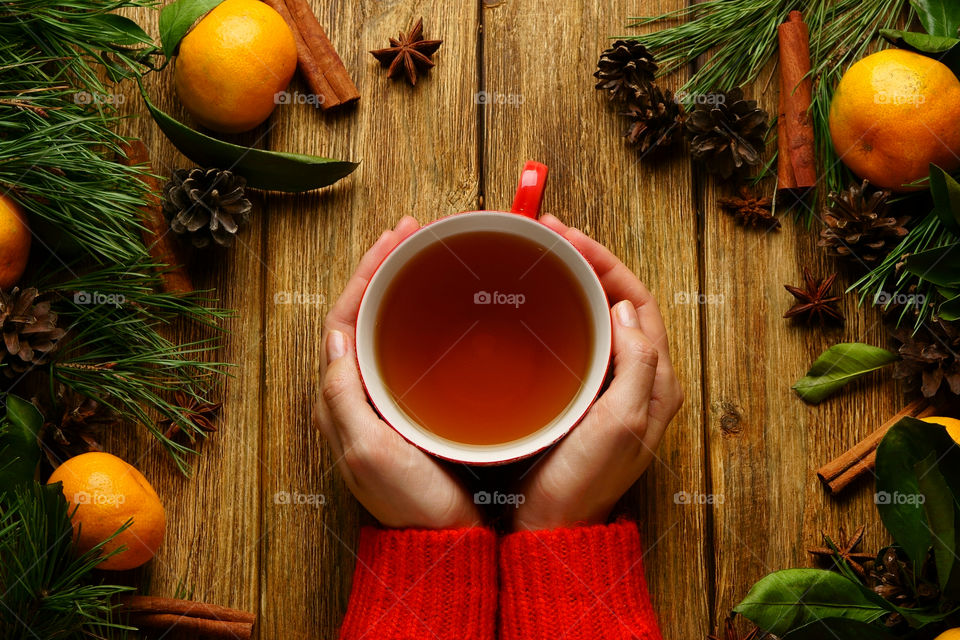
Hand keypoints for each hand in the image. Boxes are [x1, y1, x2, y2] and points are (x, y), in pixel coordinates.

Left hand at [314, 216, 482, 529]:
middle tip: (412, 235)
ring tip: (424, 256)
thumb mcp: (368, 451)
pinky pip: (407, 351)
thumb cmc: (410, 507)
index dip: (364, 274)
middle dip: (382, 270)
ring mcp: (385, 402)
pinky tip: (444, 309)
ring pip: (384, 329)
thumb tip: (335, 337)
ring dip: (399, 289)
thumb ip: (343, 398)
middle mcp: (357, 396)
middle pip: (360, 315)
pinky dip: (419, 320)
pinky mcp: (413, 410)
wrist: (443, 547)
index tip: (394, 241)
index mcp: (340, 400)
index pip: (343, 319)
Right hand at [509, 214, 683, 531]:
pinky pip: (576, 342)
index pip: (638, 301)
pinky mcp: (579, 398)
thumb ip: (637, 364)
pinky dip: (560, 315)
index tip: (570, 239)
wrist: (552, 529)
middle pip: (618, 303)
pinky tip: (534, 306)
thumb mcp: (623, 421)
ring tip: (543, 256)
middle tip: (551, 235)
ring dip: (574, 284)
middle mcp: (636, 379)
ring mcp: (606, 388)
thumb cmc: (586, 482)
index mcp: (655, 380)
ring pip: (596, 318)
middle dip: (588, 264)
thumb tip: (624, 309)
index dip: (607, 264)